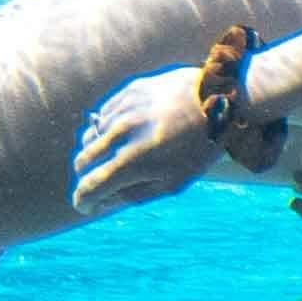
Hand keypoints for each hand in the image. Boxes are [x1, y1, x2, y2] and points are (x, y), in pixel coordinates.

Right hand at [69, 67, 224, 214]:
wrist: (219, 101)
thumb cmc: (200, 148)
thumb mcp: (174, 182)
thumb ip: (136, 194)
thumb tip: (106, 199)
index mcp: (132, 162)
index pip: (90, 187)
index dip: (83, 201)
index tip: (85, 206)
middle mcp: (119, 135)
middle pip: (82, 162)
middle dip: (86, 177)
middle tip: (100, 183)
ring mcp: (121, 111)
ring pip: (89, 138)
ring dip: (95, 153)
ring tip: (114, 158)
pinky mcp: (126, 93)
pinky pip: (103, 116)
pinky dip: (106, 130)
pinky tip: (124, 134)